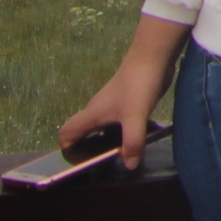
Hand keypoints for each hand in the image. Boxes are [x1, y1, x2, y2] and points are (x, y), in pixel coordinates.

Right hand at [60, 17, 188, 167]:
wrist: (153, 55)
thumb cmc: (138, 83)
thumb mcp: (135, 116)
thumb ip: (132, 142)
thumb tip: (129, 166)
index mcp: (92, 114)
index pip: (67, 133)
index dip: (67, 148)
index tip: (78, 162)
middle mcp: (98, 110)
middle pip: (85, 133)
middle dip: (90, 149)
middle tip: (103, 164)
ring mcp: (113, 105)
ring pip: (104, 128)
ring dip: (110, 141)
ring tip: (122, 155)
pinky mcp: (127, 101)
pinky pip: (120, 122)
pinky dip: (124, 132)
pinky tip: (139, 138)